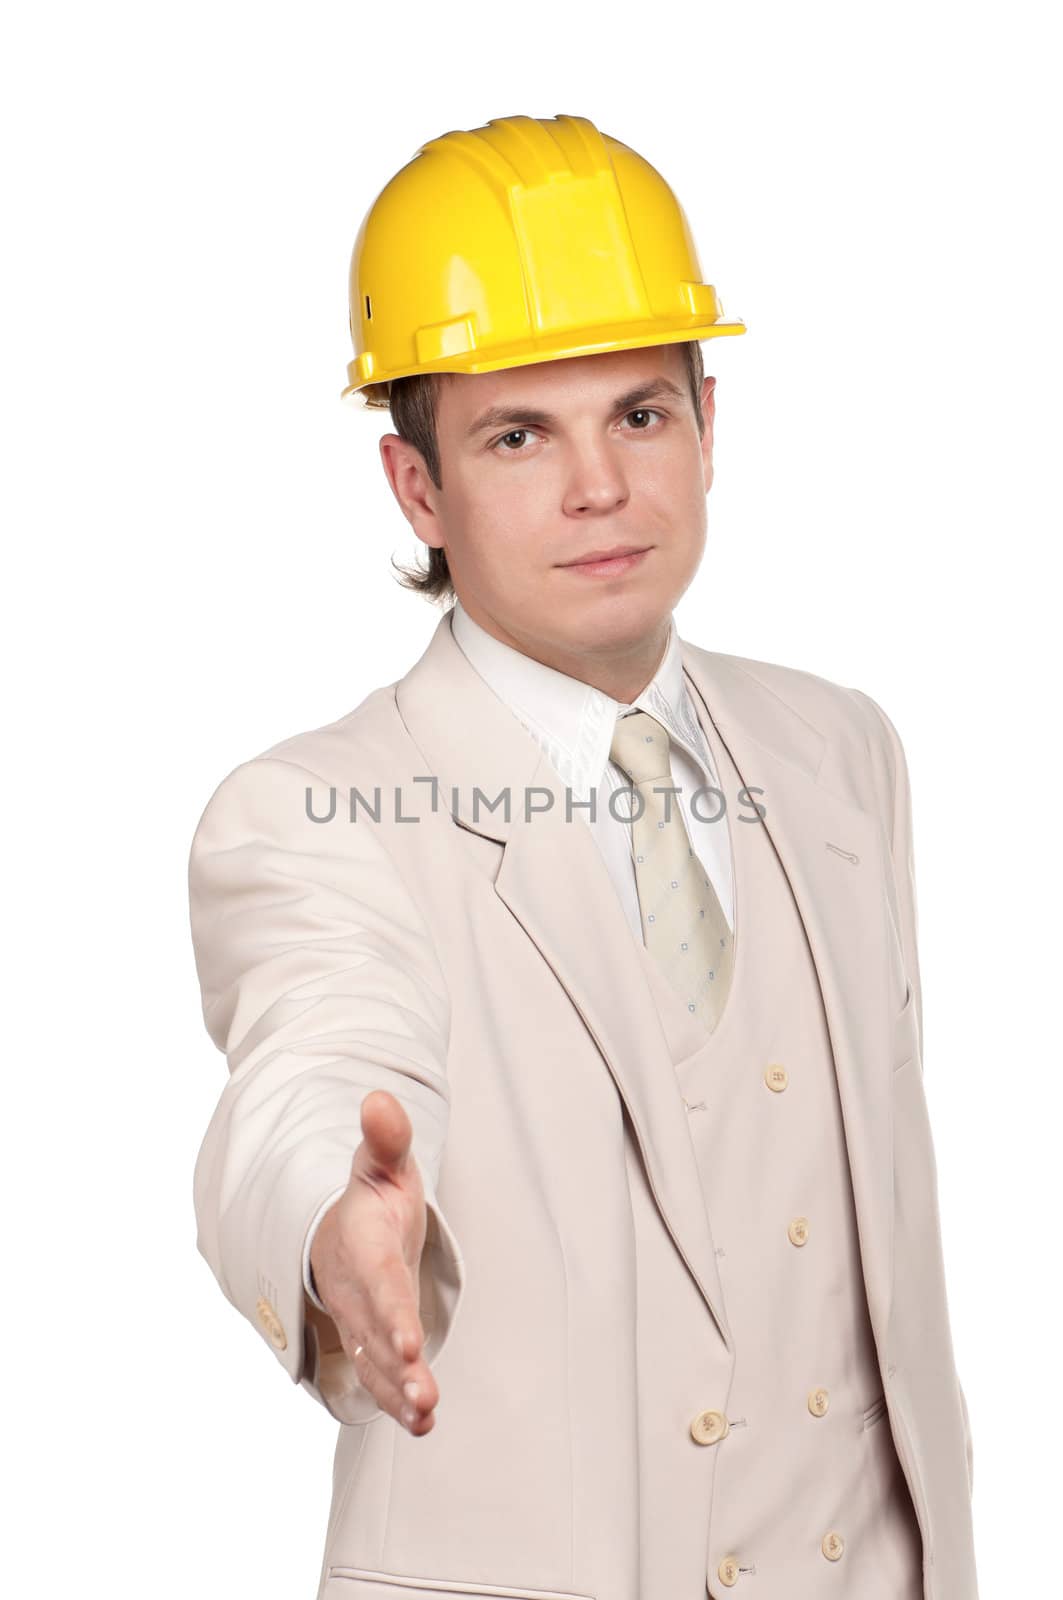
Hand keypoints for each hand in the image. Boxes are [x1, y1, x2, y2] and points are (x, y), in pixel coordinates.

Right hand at [309, 1089, 438, 1433]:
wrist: (338, 1228)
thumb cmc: (373, 1196)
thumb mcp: (383, 1161)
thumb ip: (386, 1137)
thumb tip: (380, 1100)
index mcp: (362, 1243)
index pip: (379, 1281)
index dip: (393, 1311)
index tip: (411, 1342)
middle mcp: (355, 1289)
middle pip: (376, 1331)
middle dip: (398, 1366)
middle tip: (425, 1396)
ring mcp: (358, 1319)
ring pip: (374, 1361)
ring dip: (399, 1393)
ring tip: (427, 1417)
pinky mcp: (366, 1340)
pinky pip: (377, 1375)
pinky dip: (396, 1401)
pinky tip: (424, 1422)